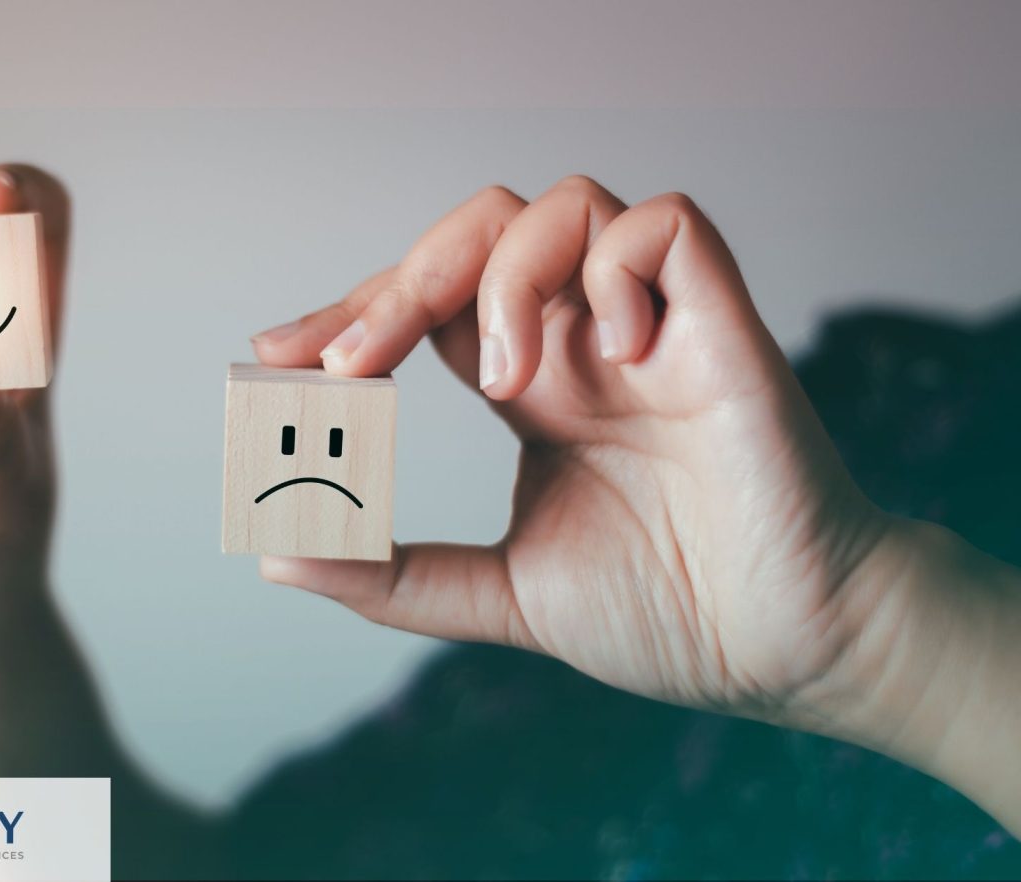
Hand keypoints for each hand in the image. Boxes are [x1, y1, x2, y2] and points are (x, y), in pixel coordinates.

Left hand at [251, 177, 895, 722]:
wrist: (784, 652)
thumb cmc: (666, 615)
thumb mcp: (500, 593)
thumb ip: (393, 575)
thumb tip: (279, 557)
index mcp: (534, 388)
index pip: (429, 305)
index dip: (353, 312)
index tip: (278, 357)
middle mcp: (584, 342)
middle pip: (476, 235)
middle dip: (396, 283)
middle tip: (345, 363)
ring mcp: (651, 327)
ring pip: (562, 205)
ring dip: (504, 277)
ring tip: (505, 380)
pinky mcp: (720, 326)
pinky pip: (666, 224)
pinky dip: (619, 267)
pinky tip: (616, 353)